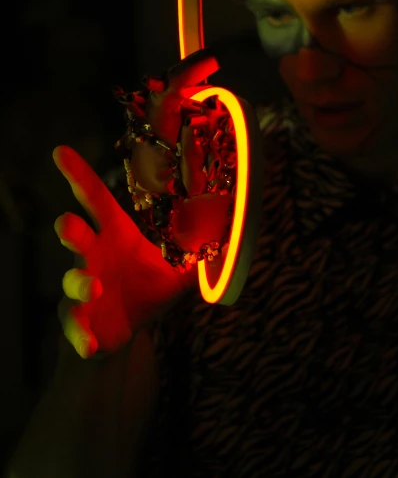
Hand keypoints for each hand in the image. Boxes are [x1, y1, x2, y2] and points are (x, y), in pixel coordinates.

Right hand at [53, 145, 191, 358]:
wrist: (124, 333)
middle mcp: (93, 256)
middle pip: (77, 236)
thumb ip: (202, 254)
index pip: (95, 200)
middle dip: (70, 229)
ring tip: (94, 288)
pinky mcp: (78, 322)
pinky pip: (74, 327)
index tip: (60, 151)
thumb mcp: (177, 272)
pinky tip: (89, 344)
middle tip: (66, 222)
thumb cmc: (146, 290)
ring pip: (73, 280)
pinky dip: (79, 336)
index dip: (78, 175)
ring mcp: (82, 289)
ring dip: (80, 284)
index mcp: (115, 235)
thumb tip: (238, 235)